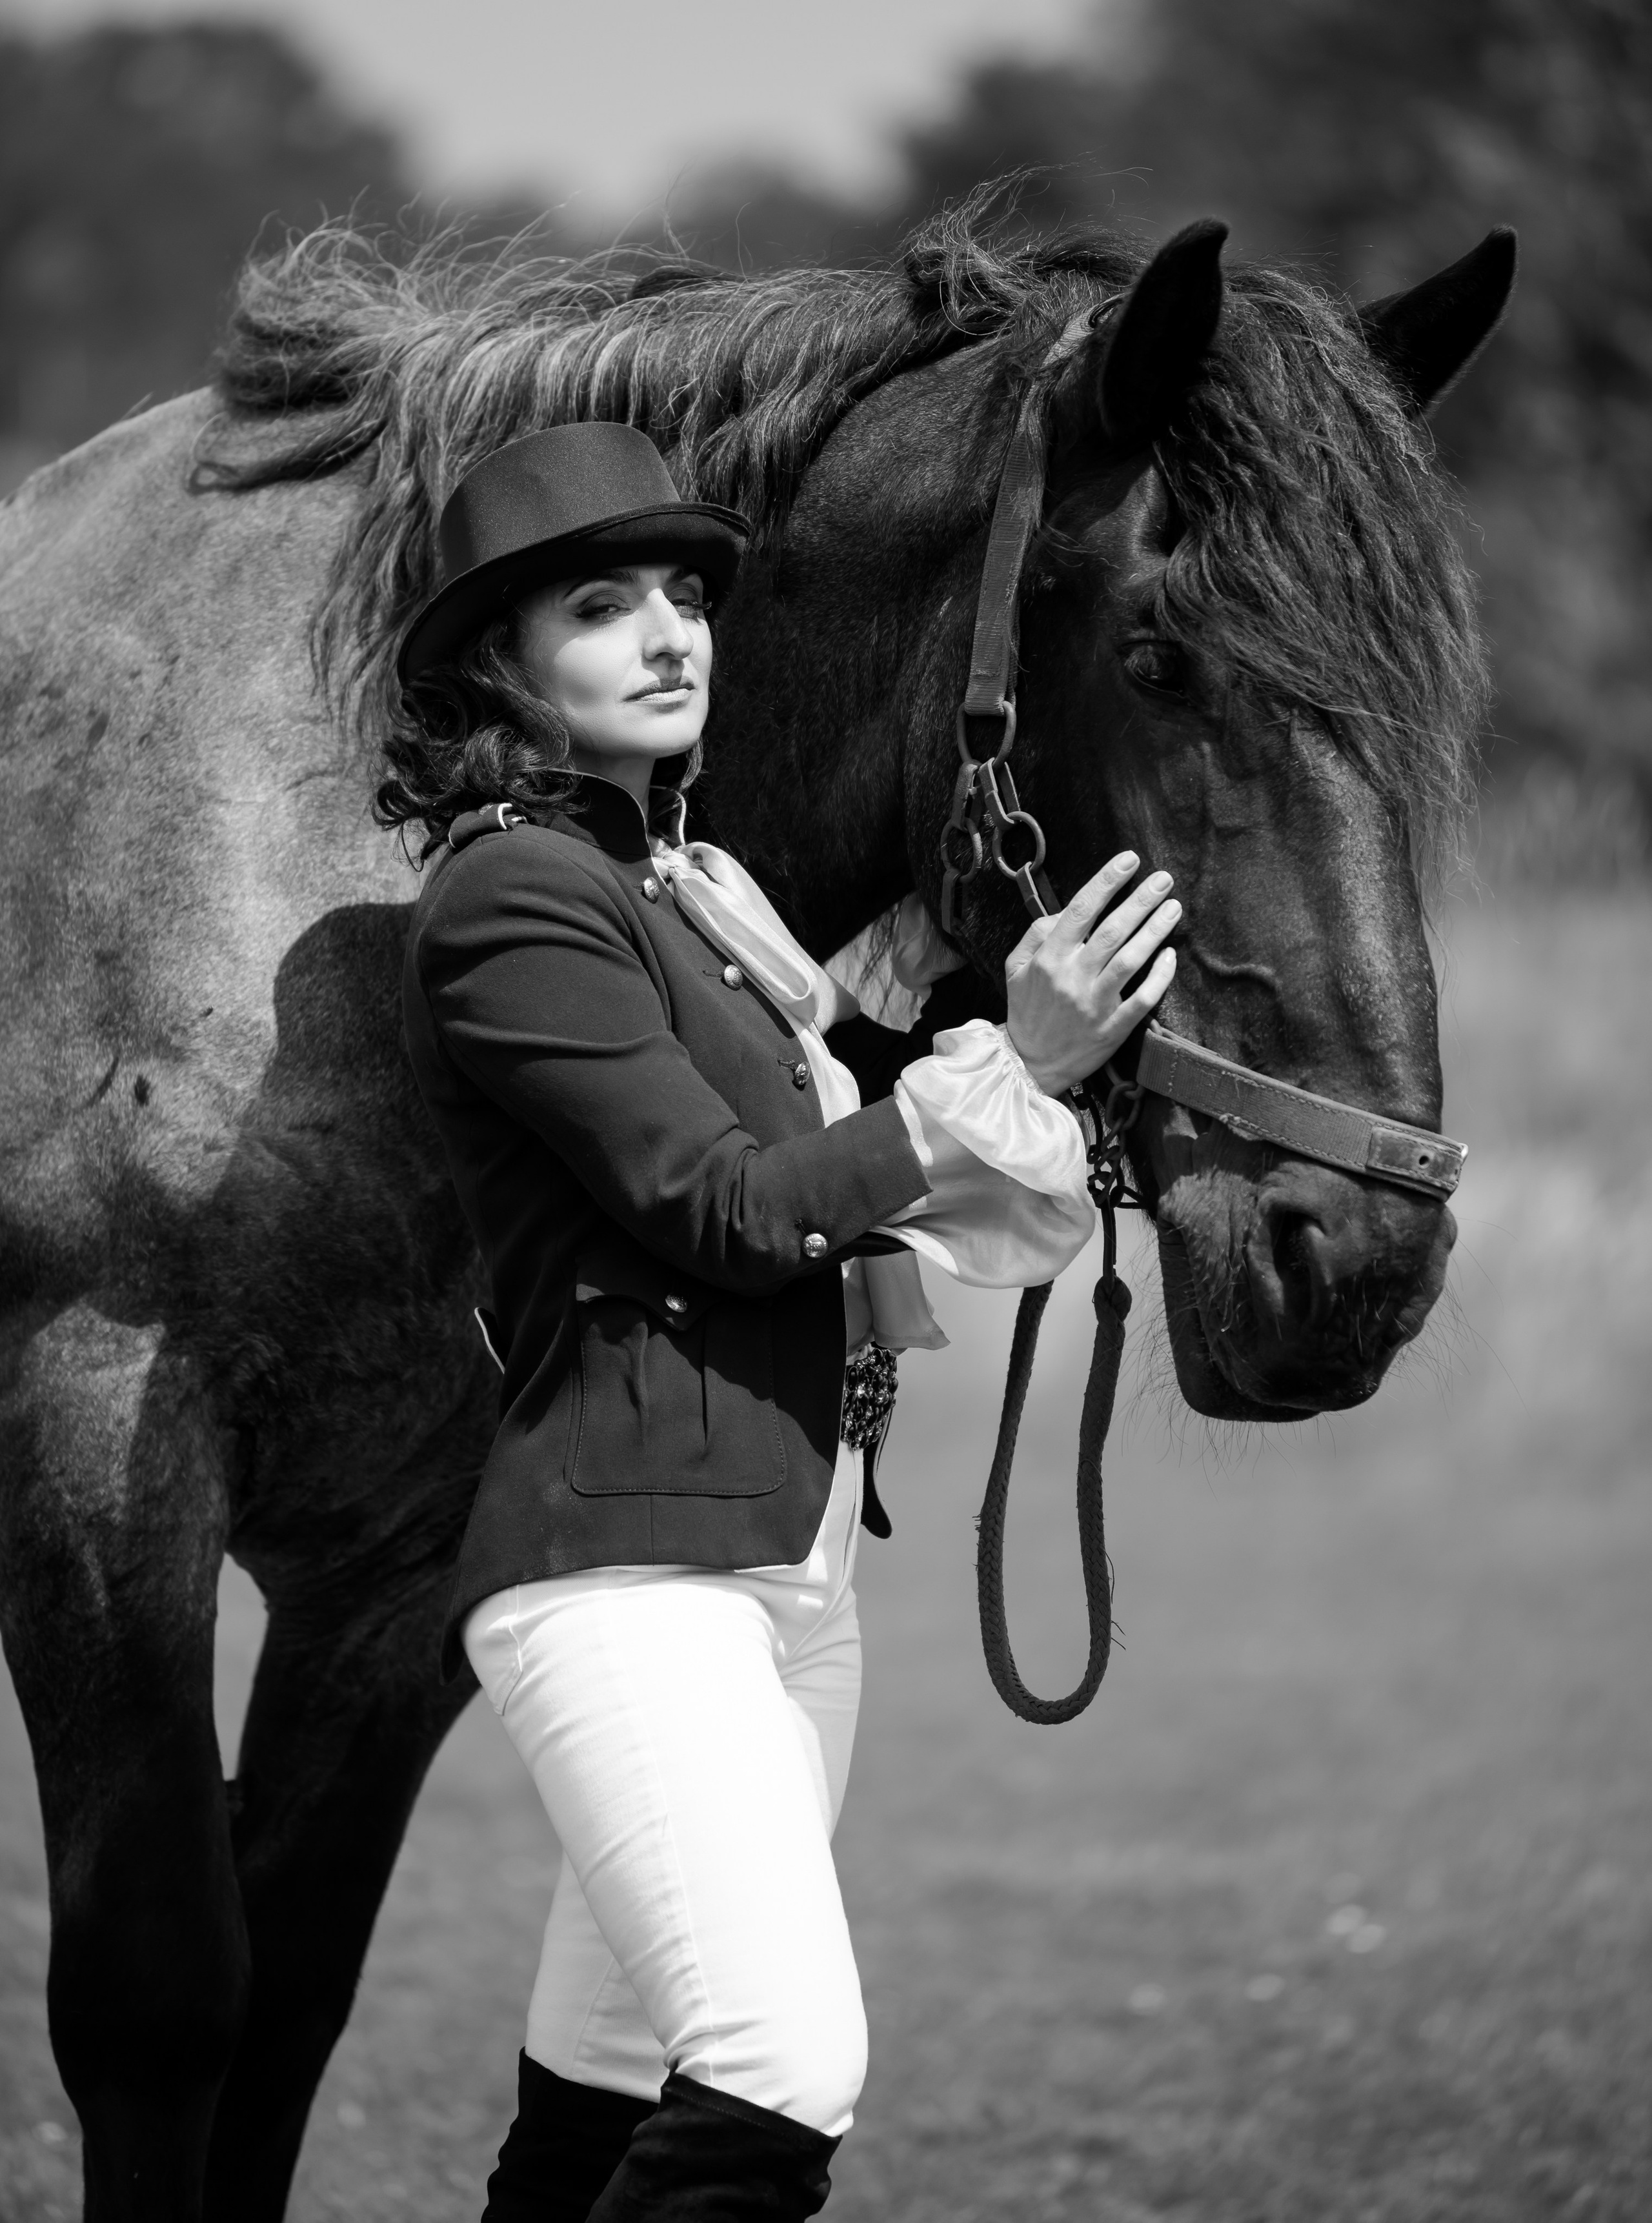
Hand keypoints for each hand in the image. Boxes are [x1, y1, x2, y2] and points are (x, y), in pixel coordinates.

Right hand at [1003, 853, 1179, 1094]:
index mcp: (1049, 959)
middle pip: (1112, 930)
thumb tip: (1064, 912)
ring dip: (1154, 930)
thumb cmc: (1027, 1010)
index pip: (1080, 910)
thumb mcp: (1016, 968)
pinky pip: (1142, 997)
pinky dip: (1159, 976)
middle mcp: (1073, 978)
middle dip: (1140, 900)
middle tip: (1163, 879)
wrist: (1030, 1064)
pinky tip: (1170, 954)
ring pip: (1130, 960)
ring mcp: (1095, 1004)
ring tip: (1173, 907)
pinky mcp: (1114, 1027)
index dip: (1107, 882)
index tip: (1129, 861)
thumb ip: (1036, 935)